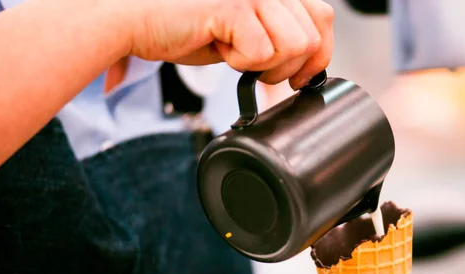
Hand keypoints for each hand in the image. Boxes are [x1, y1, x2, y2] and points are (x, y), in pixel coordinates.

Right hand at [127, 0, 333, 87]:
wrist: (141, 21)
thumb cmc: (190, 27)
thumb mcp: (248, 30)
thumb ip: (279, 34)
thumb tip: (310, 61)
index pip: (323, 18)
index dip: (318, 55)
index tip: (299, 76)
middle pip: (311, 39)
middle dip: (286, 67)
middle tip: (254, 65)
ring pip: (292, 47)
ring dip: (264, 65)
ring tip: (236, 54)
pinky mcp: (234, 7)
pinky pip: (261, 52)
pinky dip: (241, 64)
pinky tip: (221, 49)